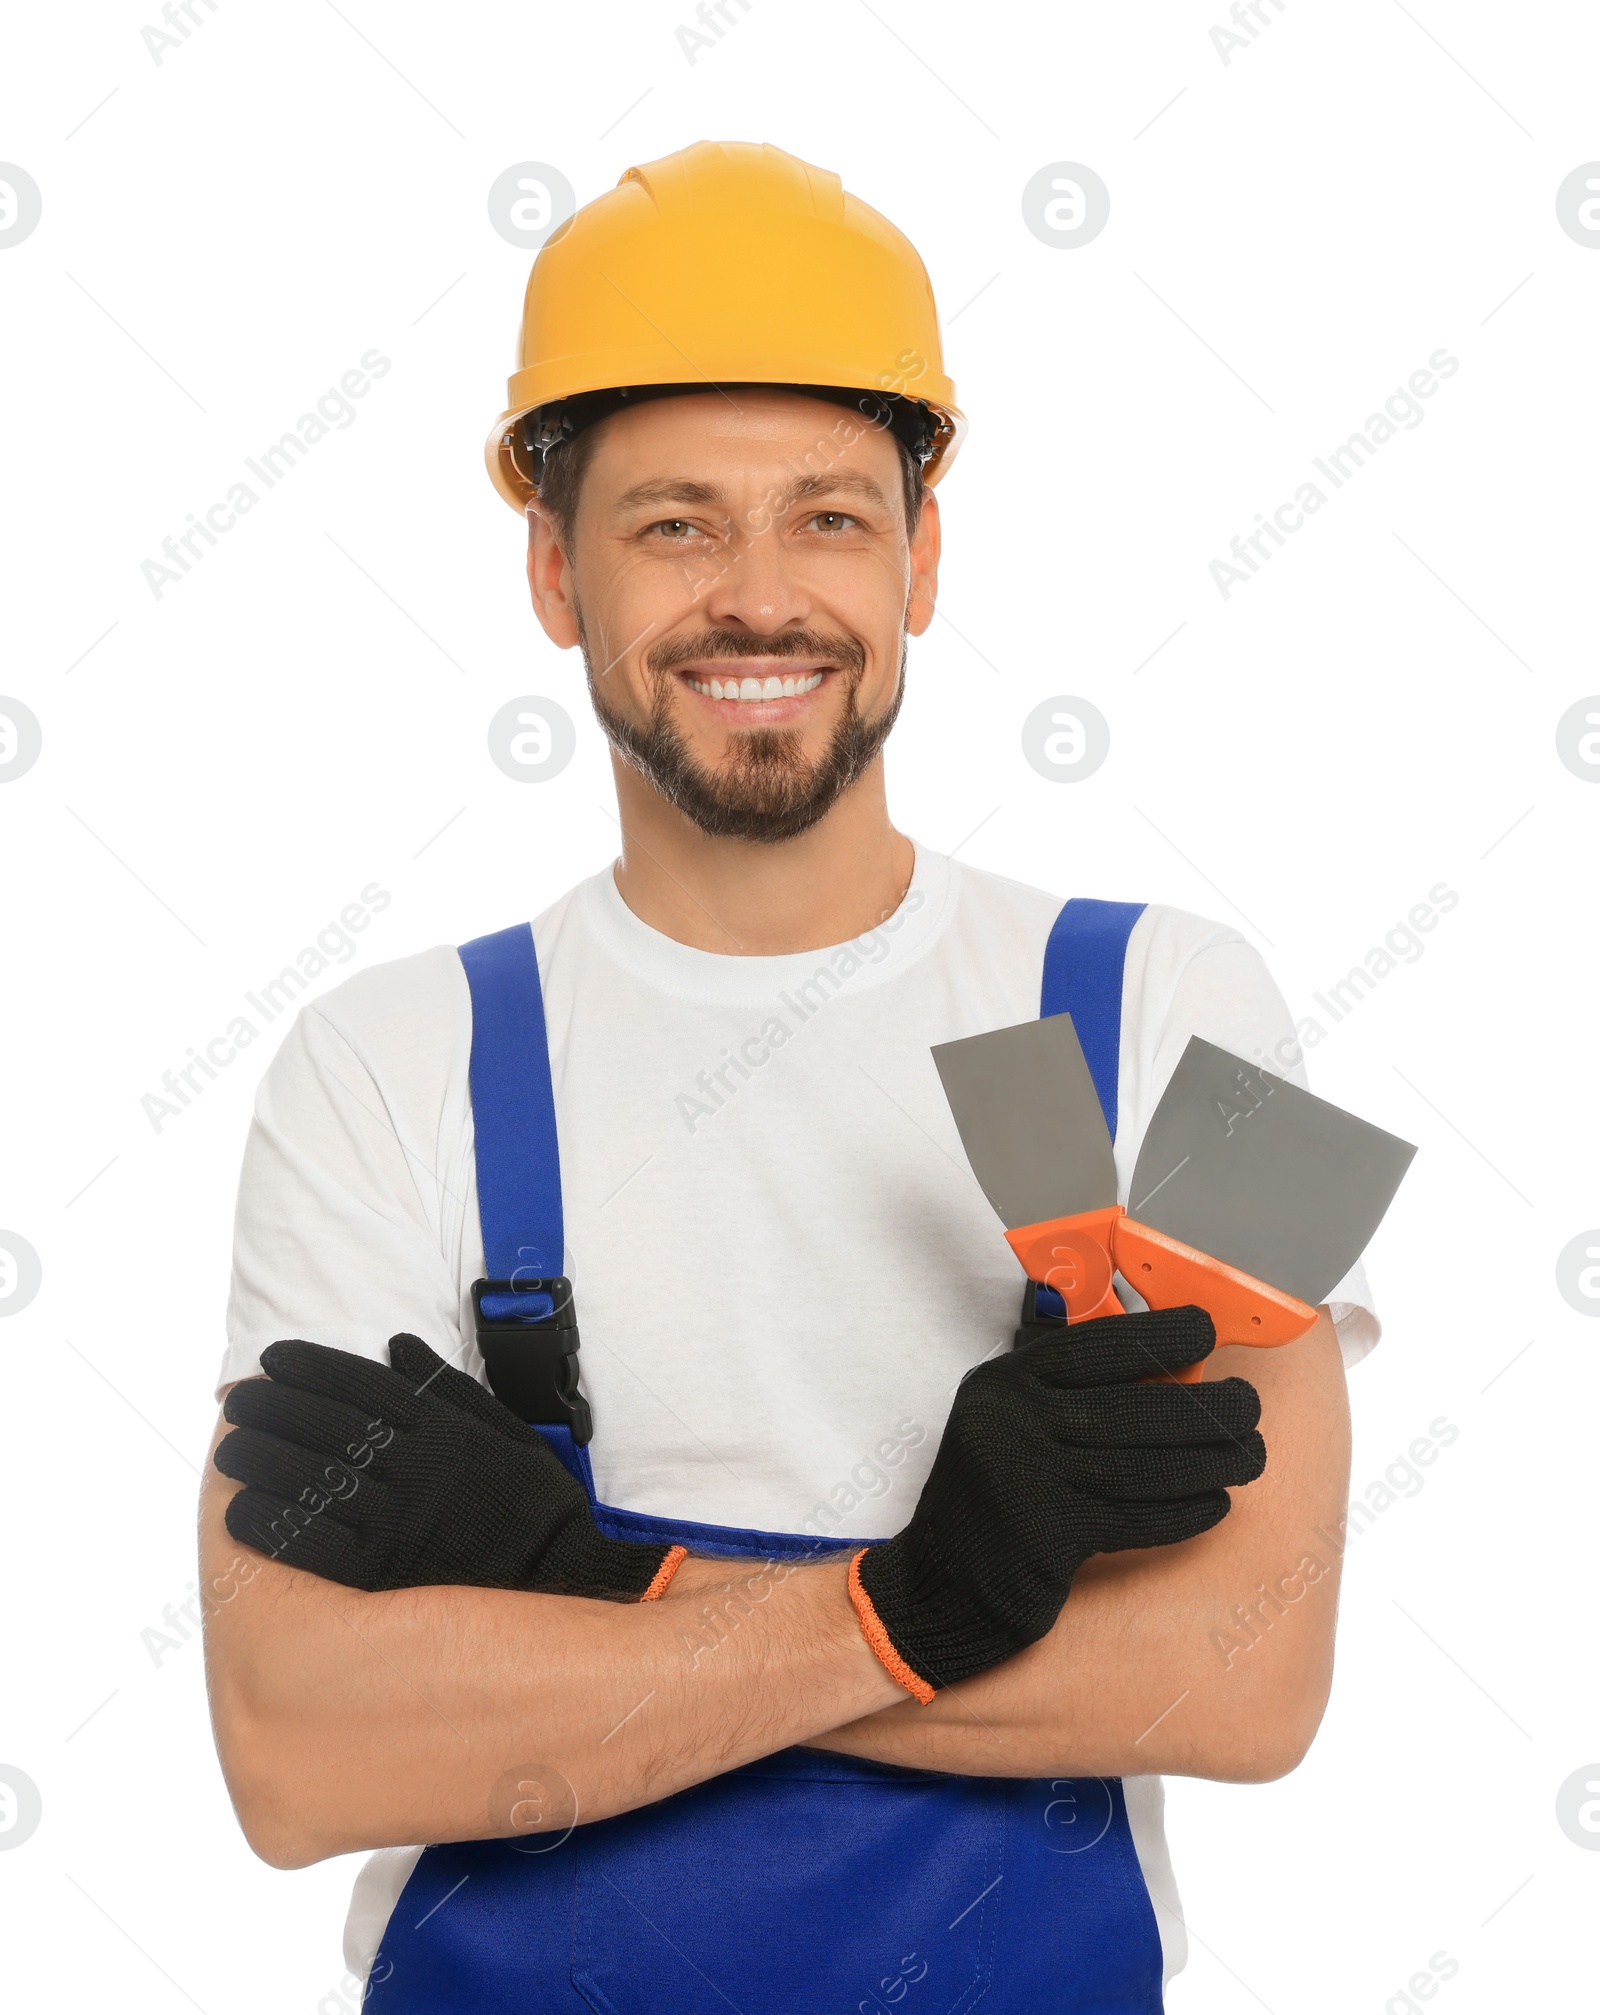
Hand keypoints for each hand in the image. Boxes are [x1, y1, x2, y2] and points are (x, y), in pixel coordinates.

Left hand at [215, 1334, 684, 1599]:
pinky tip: (241, 1511)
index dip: (310, 1366)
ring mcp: (396, 1520)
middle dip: (273, 1407)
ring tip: (229, 1450)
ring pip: (310, 1480)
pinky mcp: (382, 1572)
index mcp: (440, 1429)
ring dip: (260, 1461)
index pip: (360, 1384)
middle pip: (324, 1426)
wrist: (560, 1573)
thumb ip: (446, 1387)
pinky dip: (272, 1525)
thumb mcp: (501, 1428)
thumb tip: (397, 1346)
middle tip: (237, 1401)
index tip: (273, 1357)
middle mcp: (414, 1468)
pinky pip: (312, 1544)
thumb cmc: (530, 1501)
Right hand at [849, 1306, 1264, 1700]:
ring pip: (1147, 1464)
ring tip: (1250, 1455)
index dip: (1160, 1334)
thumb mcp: (1010, 1420)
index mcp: (1006, 1382)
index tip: (1206, 1330)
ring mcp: (1030, 1480)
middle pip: (1135, 1407)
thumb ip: (1068, 1391)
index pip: (1097, 1344)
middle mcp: (1014, 1423)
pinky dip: (1186, 1511)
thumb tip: (1171, 1367)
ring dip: (1213, 1461)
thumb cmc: (994, 1494)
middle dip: (1209, 1407)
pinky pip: (1138, 1517)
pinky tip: (1215, 1503)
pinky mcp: (1050, 1537)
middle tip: (1249, 1407)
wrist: (940, 1583)